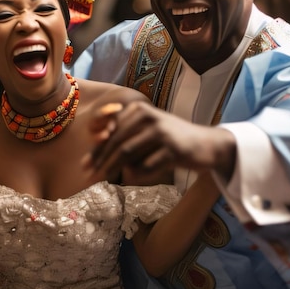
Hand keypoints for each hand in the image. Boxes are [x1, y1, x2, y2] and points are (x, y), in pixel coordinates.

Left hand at [83, 101, 235, 180]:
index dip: (96, 149)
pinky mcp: (173, 149)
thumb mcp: (144, 133)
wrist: (205, 145)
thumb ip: (122, 140)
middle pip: (116, 142)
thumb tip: (90, 158)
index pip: (110, 131)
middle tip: (88, 176)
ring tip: (104, 180)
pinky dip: (136, 174)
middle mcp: (148, 116)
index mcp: (138, 109)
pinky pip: (145, 165)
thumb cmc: (169, 141)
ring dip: (112, 169)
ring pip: (127, 153)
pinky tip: (134, 178)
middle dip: (100, 161)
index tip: (84, 165)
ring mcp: (161, 132)